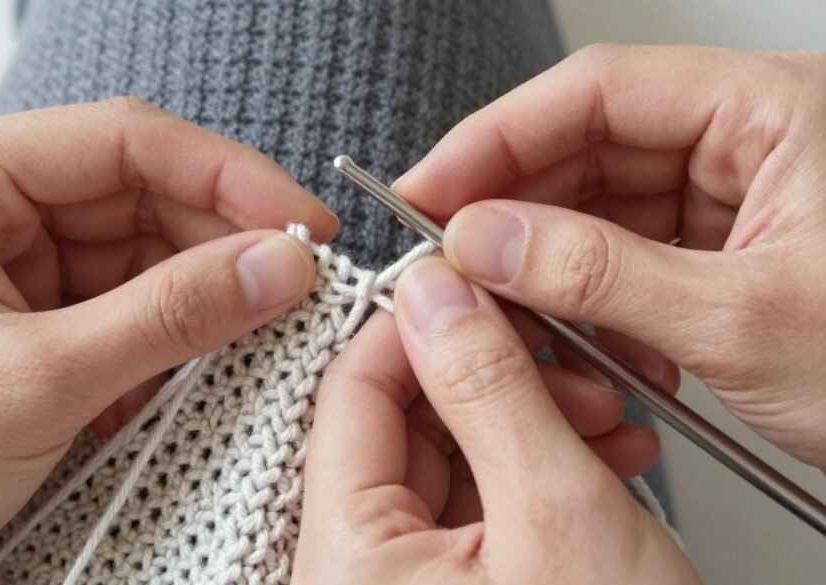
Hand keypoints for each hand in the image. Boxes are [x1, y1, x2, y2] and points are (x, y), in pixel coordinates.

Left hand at [0, 98, 336, 584]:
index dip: (226, 175)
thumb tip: (280, 266)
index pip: (122, 141)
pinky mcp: (37, 317)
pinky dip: (175, 338)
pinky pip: (132, 304)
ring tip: (256, 337)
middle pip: (143, 193)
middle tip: (295, 287)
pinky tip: (200, 369)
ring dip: (204, 297)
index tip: (301, 222)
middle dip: (222, 242)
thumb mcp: (38, 382)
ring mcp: (14, 262)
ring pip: (147, 252)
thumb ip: (170, 316)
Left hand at [293, 259, 696, 583]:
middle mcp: (359, 576)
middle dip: (493, 377)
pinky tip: (597, 457)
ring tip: (602, 417)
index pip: (352, 393)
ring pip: (451, 457)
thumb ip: (488, 389)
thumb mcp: (555, 515)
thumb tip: (437, 295)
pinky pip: (479, 503)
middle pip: (403, 422)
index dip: (415, 325)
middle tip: (563, 359)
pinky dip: (538, 470)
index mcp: (348, 562)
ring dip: (529, 419)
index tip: (471, 286)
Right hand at [396, 45, 825, 469]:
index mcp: (775, 112)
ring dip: (550, 269)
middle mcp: (753, 142)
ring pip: (602, 210)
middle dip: (515, 212)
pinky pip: (631, 259)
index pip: (599, 93)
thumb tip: (489, 242)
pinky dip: (594, 305)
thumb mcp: (748, 321)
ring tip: (517, 318)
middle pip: (590, 148)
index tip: (430, 192)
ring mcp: (740, 200)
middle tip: (454, 264)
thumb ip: (603, 275)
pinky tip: (586, 345)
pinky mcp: (729, 255)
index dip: (497, 139)